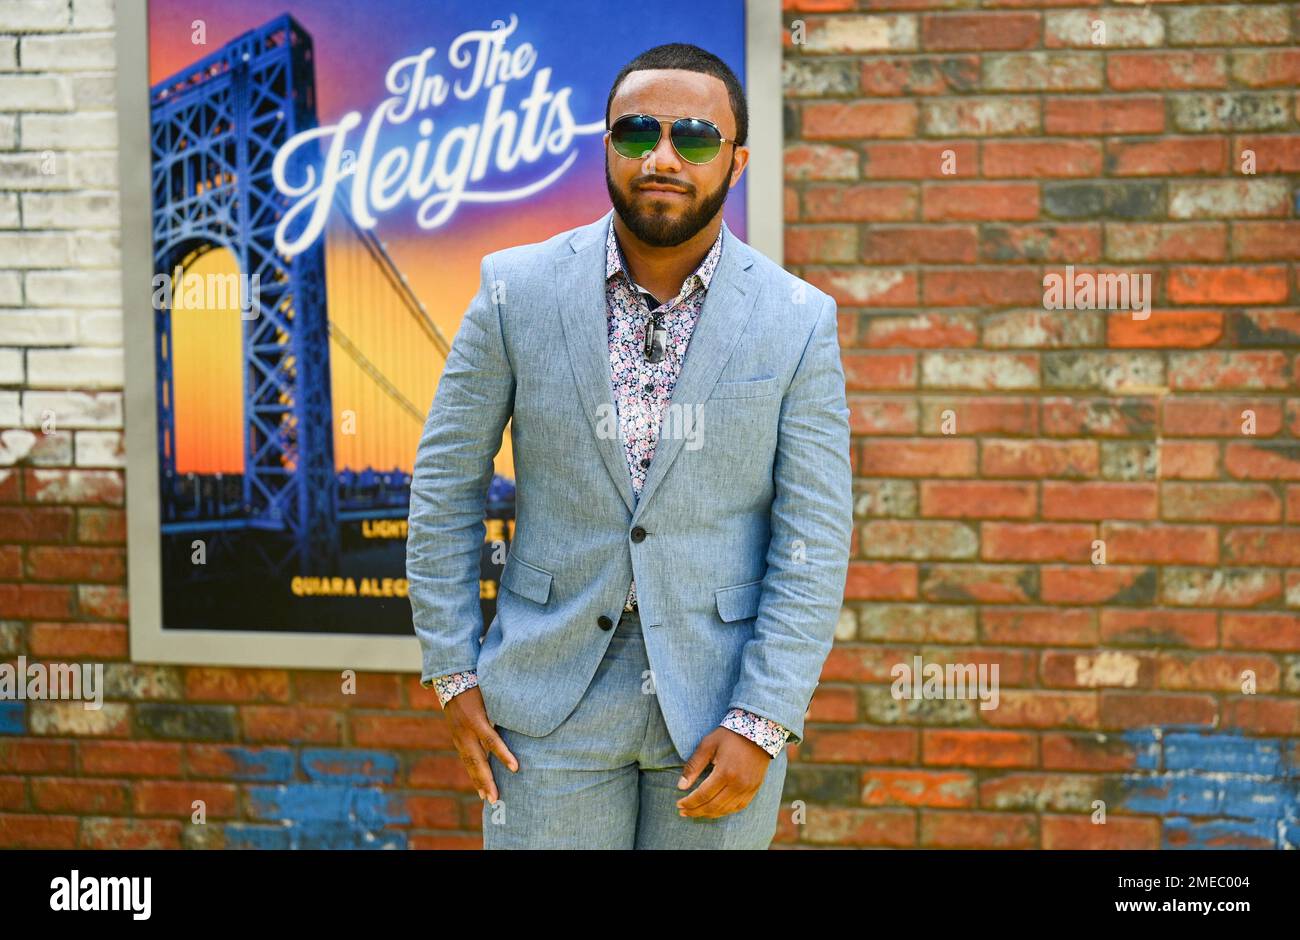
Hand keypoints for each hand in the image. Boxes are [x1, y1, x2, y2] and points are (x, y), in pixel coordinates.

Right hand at [443, 686, 517, 803]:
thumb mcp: (491, 694)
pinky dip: (473, 773)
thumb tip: (526, 718)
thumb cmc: (478, 685)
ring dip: (478, 782)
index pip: (491, 740)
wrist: (451, 680)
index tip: (515, 768)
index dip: (503, 755)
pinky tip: (479, 786)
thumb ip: (503, 708)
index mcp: (476, 719)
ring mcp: (459, 736)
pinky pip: (465, 759)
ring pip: (469, 763)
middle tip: (495, 798)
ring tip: (487, 798)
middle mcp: (465, 731)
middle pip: (477, 759)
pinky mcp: (457, 738)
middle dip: (486, 780)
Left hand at [675, 727, 769, 818]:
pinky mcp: (754, 788)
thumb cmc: (729, 735)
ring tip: (695, 812)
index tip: (679, 805)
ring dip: (709, 814)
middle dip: (696, 811)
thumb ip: (693, 766)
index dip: (689, 802)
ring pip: (726, 810)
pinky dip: (725, 812)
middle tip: (683, 812)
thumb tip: (681, 786)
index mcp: (725, 772)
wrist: (758, 730)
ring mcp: (748, 788)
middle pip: (713, 806)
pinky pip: (738, 807)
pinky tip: (715, 810)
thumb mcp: (707, 745)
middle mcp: (738, 784)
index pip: (703, 795)